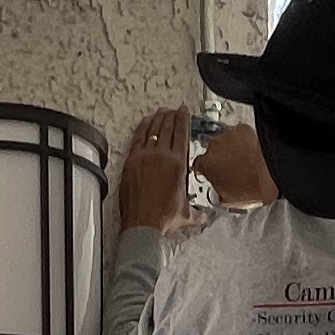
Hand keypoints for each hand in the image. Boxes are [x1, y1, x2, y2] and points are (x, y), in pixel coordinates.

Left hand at [118, 108, 190, 232]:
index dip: (183, 119)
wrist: (143, 224)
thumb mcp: (185, 214)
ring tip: (160, 112)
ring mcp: (145, 157)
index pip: (181, 133)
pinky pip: (137, 138)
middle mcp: (162, 156)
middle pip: (167, 127)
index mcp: (178, 164)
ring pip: (152, 130)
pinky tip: (145, 122)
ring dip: (157, 118)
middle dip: (171, 115)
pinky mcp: (131, 161)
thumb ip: (196, 213)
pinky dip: (142, 127)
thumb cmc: (162, 218)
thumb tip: (203, 217)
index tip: (183, 111)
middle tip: (172, 110)